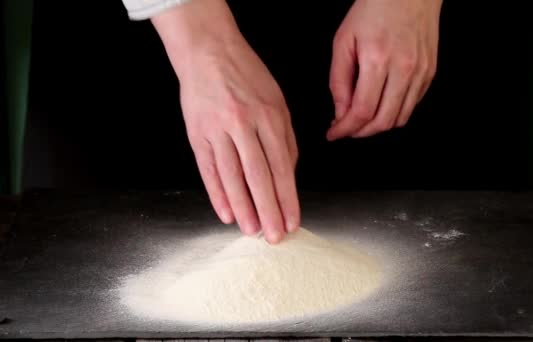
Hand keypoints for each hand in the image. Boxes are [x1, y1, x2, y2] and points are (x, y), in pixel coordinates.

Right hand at [151, 0, 298, 243]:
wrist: (208, 51)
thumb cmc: (246, 75)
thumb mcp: (277, 100)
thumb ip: (285, 138)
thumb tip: (289, 174)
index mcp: (270, 116)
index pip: (282, 166)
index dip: (288, 197)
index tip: (293, 220)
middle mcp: (245, 124)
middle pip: (259, 176)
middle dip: (269, 210)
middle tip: (275, 236)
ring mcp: (218, 130)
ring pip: (233, 177)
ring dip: (243, 207)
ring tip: (252, 230)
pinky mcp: (197, 134)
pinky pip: (208, 169)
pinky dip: (217, 193)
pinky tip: (225, 212)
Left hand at [327, 0, 441, 139]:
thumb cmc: (373, 10)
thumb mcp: (344, 41)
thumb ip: (339, 81)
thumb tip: (340, 113)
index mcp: (378, 60)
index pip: (362, 110)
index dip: (345, 129)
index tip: (333, 134)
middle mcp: (404, 69)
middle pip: (382, 121)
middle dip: (360, 133)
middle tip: (346, 129)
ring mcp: (421, 73)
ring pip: (399, 119)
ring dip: (378, 126)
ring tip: (362, 120)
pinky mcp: (430, 73)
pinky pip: (411, 106)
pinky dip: (394, 113)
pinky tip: (380, 105)